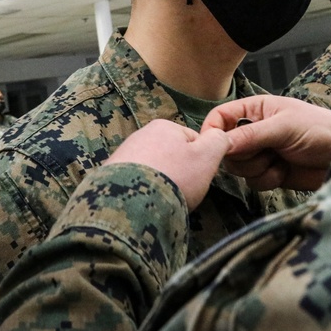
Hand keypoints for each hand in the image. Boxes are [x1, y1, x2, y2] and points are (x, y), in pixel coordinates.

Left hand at [103, 119, 229, 209]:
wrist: (131, 203)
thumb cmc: (175, 177)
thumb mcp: (207, 157)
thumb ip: (218, 141)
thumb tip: (220, 135)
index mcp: (164, 126)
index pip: (193, 141)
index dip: (201, 162)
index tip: (199, 178)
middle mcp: (140, 134)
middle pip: (171, 155)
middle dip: (179, 172)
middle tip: (182, 191)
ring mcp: (122, 155)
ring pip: (154, 168)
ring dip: (160, 181)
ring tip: (162, 199)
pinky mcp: (109, 175)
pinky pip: (135, 181)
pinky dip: (142, 190)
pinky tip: (145, 202)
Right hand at [202, 95, 330, 190]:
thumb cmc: (321, 130)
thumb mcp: (283, 127)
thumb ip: (250, 135)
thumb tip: (219, 143)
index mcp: (255, 109)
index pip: (220, 117)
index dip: (213, 132)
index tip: (215, 147)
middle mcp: (254, 130)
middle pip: (225, 148)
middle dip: (243, 155)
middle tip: (264, 151)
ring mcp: (261, 153)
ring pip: (237, 167)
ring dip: (256, 168)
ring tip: (278, 159)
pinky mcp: (269, 173)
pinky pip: (252, 182)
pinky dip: (267, 180)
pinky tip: (284, 172)